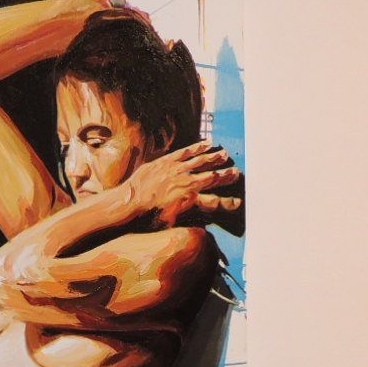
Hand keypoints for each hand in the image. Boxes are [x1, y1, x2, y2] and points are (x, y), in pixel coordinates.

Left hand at [128, 142, 242, 228]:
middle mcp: (187, 182)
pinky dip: (197, 147)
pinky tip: (206, 144)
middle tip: (236, 172)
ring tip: (224, 154)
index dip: (227, 202)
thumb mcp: (171, 222)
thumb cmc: (148, 216)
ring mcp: (177, 169)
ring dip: (214, 157)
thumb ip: (186, 216)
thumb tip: (198, 219)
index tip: (238, 202)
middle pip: (211, 177)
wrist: (129, 201)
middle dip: (225, 175)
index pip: (214, 201)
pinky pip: (186, 152)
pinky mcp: (167, 161)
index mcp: (189, 200)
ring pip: (200, 161)